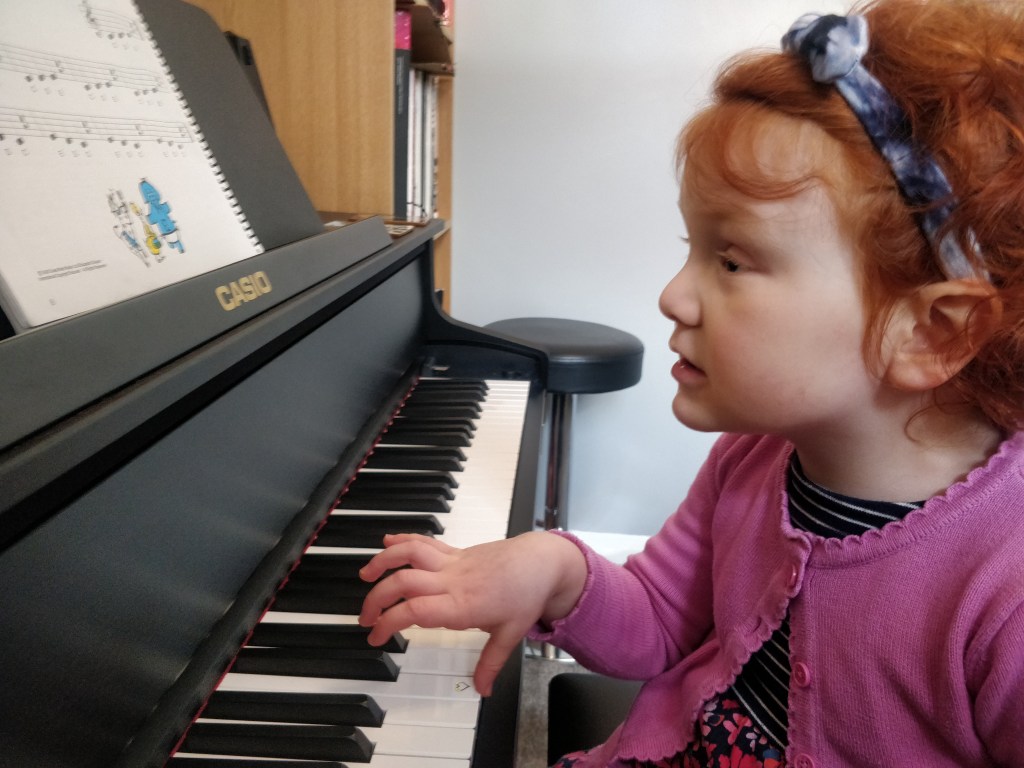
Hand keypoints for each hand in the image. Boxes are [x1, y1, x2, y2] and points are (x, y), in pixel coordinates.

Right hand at [358, 531, 585, 695]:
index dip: (388, 622)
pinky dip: (404, 541)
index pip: (414, 610)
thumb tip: (482, 690)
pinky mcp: (456, 552)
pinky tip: (388, 543)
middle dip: (376, 599)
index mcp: (463, 605)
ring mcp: (453, 563)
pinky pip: (425, 543)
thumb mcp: (512, 634)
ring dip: (384, 561)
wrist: (542, 561)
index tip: (375, 636)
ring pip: (410, 553)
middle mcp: (453, 580)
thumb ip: (491, 663)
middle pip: (403, 582)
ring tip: (365, 575)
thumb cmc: (528, 593)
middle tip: (365, 618)